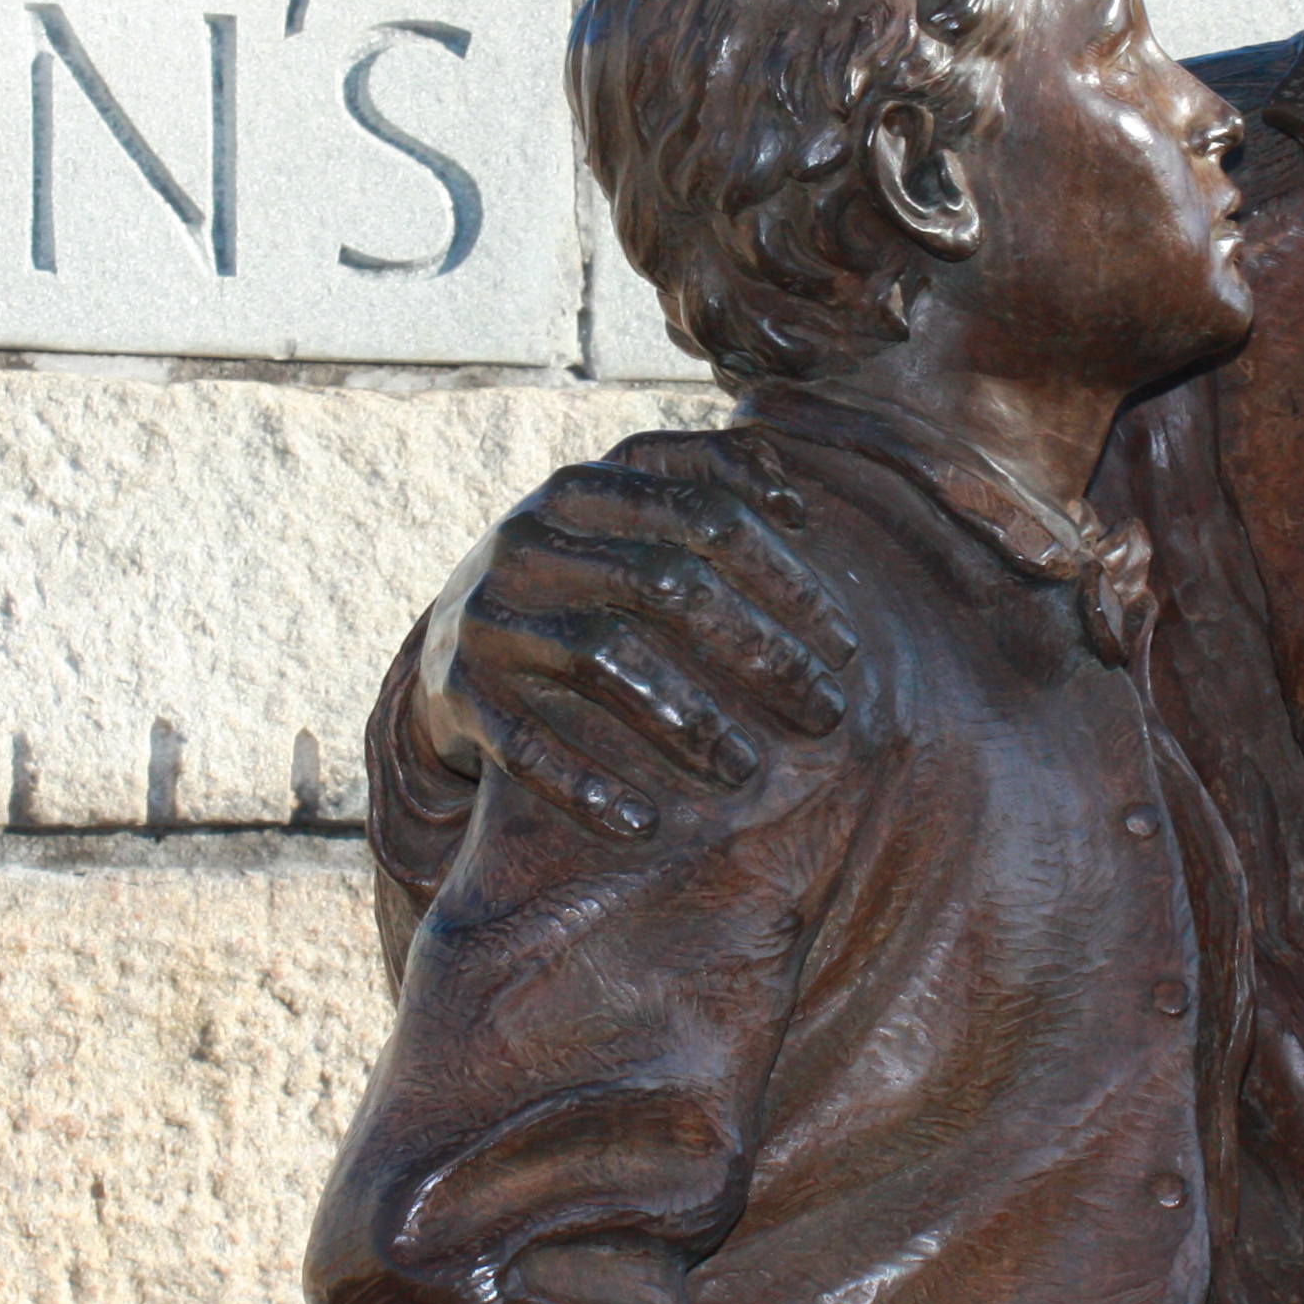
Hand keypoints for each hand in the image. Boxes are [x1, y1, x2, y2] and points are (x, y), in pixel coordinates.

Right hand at [412, 431, 858, 839]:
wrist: (458, 643)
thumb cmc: (581, 577)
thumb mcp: (630, 515)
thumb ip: (708, 478)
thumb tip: (792, 502)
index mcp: (586, 487)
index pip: (707, 513)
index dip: (786, 578)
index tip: (845, 645)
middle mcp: (529, 537)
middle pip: (667, 582)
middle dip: (761, 653)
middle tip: (825, 713)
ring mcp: (488, 611)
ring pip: (603, 658)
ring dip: (688, 721)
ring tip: (746, 770)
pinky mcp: (457, 687)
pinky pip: (523, 742)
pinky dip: (584, 785)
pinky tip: (644, 824)